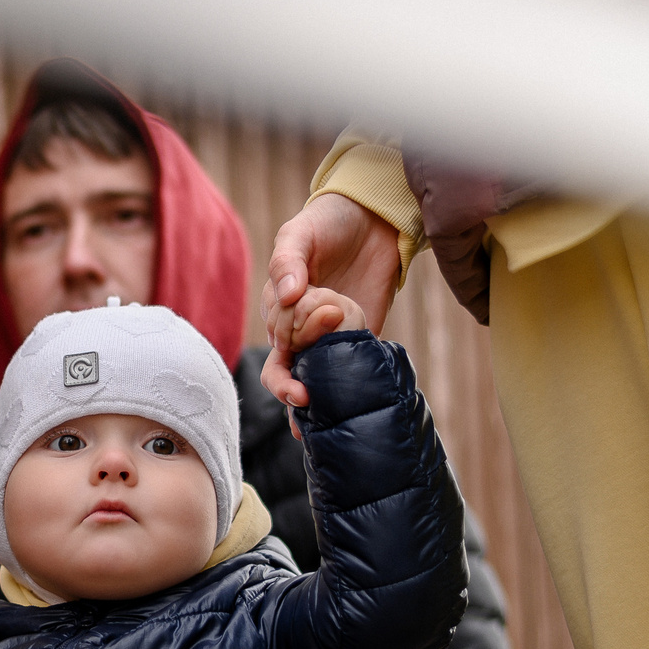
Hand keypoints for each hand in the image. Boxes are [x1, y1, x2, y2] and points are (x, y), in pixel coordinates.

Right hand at [262, 194, 402, 407]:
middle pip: (286, 369)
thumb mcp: (301, 231)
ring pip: (313, 379)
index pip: (275, 337)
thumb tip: (286, 293)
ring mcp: (329, 338)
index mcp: (277, 306)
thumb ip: (289, 260)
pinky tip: (342, 425)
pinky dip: (345, 398)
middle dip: (292, 386)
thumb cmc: (328, 221)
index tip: (318, 320)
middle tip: (307, 396)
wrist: (374, 218)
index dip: (290, 339)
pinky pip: (349, 373)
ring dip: (311, 405)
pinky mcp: (359, 339)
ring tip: (313, 430)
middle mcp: (299, 328)